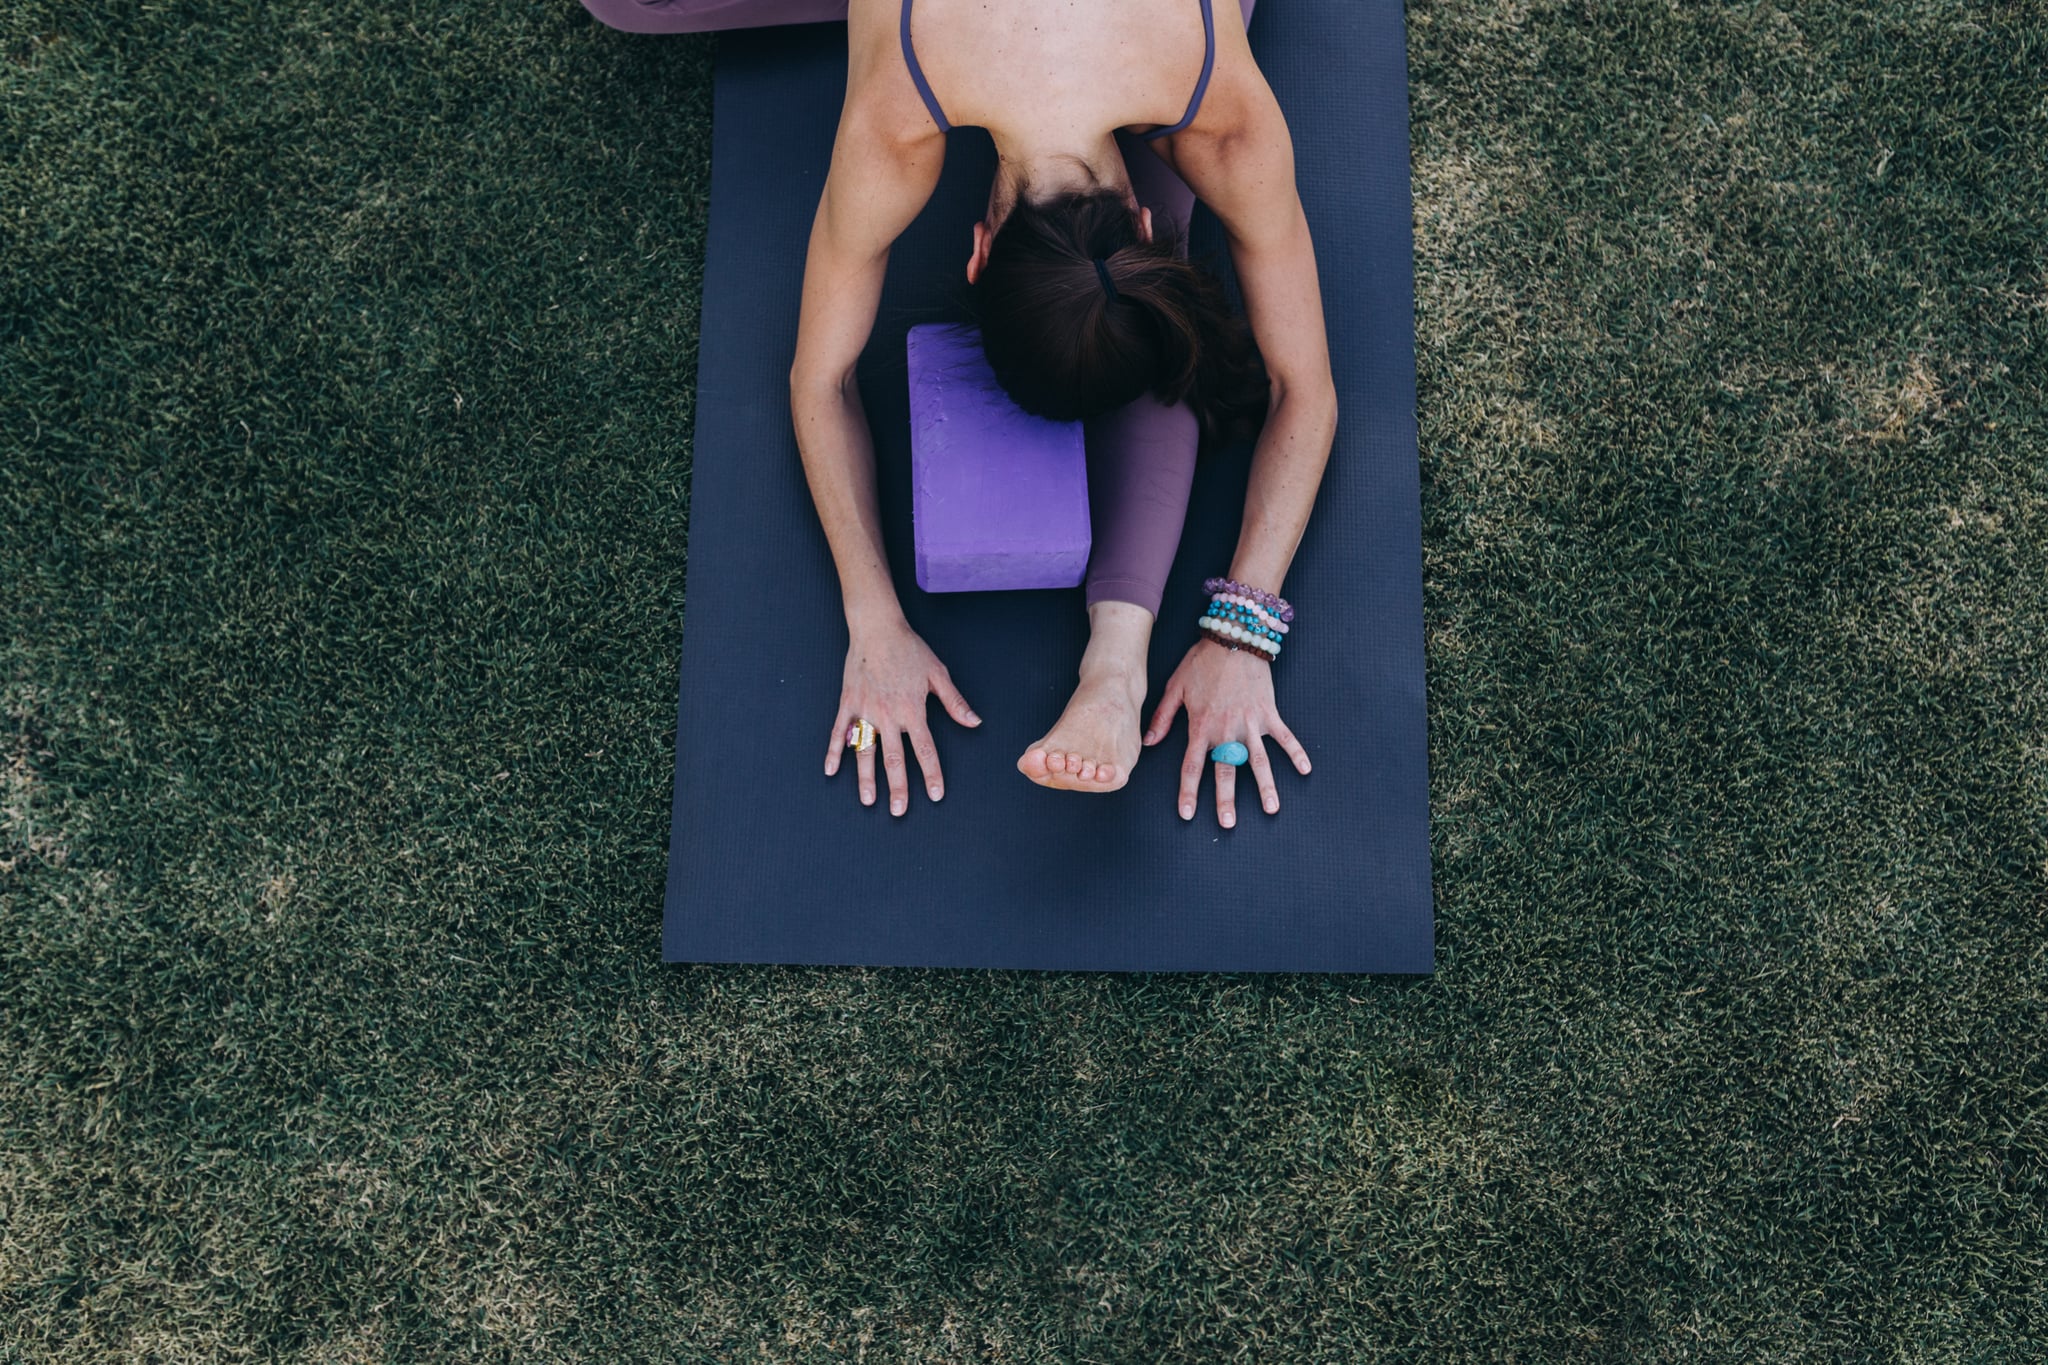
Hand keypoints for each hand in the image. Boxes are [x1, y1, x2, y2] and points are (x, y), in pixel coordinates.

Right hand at [824, 618, 980, 814]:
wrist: (877, 628)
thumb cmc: (910, 649)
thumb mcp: (938, 674)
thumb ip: (954, 702)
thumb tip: (974, 722)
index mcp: (913, 710)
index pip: (925, 750)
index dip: (931, 774)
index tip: (935, 795)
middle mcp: (889, 715)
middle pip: (894, 759)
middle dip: (898, 788)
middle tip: (899, 811)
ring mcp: (865, 710)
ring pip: (865, 751)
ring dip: (866, 778)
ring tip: (869, 800)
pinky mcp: (848, 703)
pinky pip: (838, 731)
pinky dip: (834, 751)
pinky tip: (831, 770)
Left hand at [1141, 637, 1310, 826]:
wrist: (1232, 637)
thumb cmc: (1201, 662)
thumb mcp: (1175, 687)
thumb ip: (1162, 718)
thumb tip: (1148, 742)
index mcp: (1200, 726)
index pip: (1191, 766)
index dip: (1188, 792)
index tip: (1188, 814)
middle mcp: (1226, 730)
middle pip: (1225, 771)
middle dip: (1226, 799)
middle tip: (1228, 823)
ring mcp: (1250, 723)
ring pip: (1258, 760)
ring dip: (1266, 785)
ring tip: (1272, 808)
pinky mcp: (1269, 712)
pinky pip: (1285, 736)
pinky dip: (1296, 752)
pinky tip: (1305, 770)